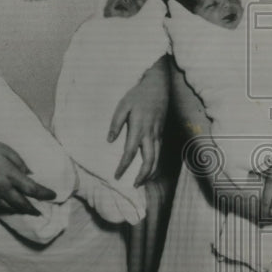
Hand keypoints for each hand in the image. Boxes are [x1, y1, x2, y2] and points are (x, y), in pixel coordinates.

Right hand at [0, 137, 55, 214]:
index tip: (53, 195)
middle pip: (22, 203)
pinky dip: (7, 208)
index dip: (45, 194)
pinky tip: (10, 207)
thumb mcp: (6, 150)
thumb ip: (20, 163)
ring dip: (21, 210)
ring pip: (10, 207)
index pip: (33, 189)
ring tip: (28, 211)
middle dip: (33, 209)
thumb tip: (29, 174)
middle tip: (41, 212)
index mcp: (11, 175)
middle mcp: (3, 188)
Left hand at [109, 59, 169, 185]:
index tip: (117, 176)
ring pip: (157, 158)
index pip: (130, 152)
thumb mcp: (123, 105)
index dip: (123, 166)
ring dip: (150, 172)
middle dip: (142, 175)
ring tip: (142, 182)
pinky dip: (156, 164)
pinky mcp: (161, 132)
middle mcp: (150, 133)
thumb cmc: (138, 95)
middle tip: (134, 186)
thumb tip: (110, 140)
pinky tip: (150, 169)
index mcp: (139, 128)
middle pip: (149, 160)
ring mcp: (158, 133)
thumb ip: (116, 123)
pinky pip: (160, 152)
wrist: (158, 85)